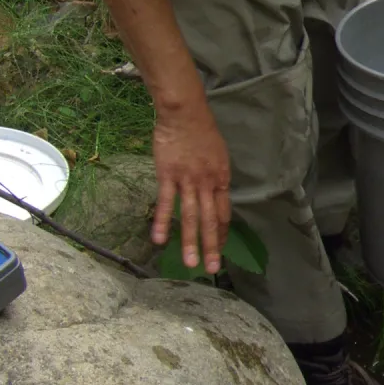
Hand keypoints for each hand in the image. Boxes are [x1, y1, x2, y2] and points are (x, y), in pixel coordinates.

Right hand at [151, 100, 231, 273]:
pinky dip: (163, 222)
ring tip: (190, 264)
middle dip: (211, 247)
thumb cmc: (202, 132)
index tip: (221, 251)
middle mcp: (207, 184)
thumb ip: (216, 177)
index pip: (224, 213)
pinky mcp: (168, 176)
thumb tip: (215, 193)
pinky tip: (159, 240)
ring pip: (190, 217)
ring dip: (190, 242)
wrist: (185, 114)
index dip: (222, 234)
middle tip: (212, 269)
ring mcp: (188, 181)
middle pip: (210, 220)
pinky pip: (166, 203)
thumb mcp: (219, 156)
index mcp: (222, 179)